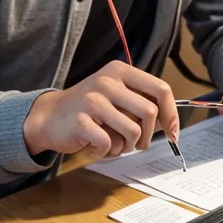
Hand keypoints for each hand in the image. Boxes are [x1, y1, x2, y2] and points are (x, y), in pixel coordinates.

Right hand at [23, 61, 178, 160]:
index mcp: (119, 71)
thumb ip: (140, 103)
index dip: (171, 114)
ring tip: (112, 143)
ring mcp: (92, 99)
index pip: (160, 88)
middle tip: (137, 144)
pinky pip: (109, 143)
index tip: (173, 133)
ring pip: (133, 131)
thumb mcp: (116, 96)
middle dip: (147, 136)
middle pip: (150, 112)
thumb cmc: (89, 110)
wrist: (50, 116)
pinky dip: (105, 151)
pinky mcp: (80, 120)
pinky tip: (94, 145)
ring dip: (125, 146)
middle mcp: (107, 80)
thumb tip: (171, 123)